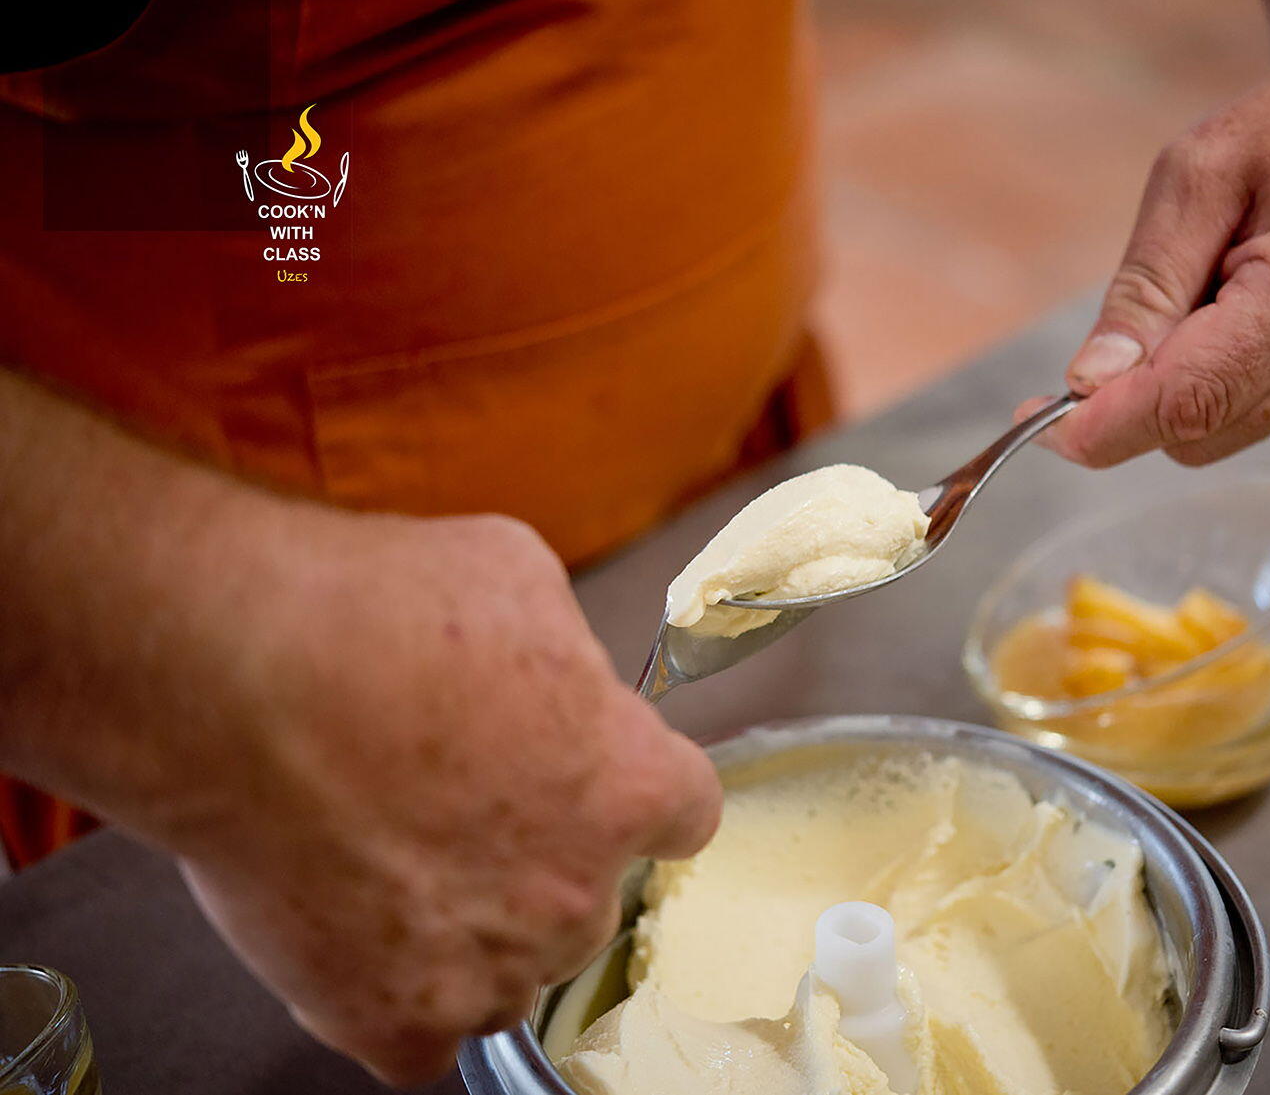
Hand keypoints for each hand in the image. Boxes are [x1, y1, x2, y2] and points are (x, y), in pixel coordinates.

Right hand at [169, 511, 720, 1084]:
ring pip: (512, 972)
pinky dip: (399, 1003)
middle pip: (586, 894)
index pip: (681, 812)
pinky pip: (427, 1043)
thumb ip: (563, 653)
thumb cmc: (371, 614)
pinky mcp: (395, 1020)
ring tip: (392, 860)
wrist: (236, 677)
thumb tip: (554, 671)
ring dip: (474, 931)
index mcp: (627, 785)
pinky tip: (364, 942)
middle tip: (453, 799)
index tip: (592, 778)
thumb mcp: (517, 579)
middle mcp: (576, 892)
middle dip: (537, 853)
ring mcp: (489, 967)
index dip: (632, 789)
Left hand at [1020, 25, 1269, 465]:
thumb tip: (1089, 383)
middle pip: (1197, 432)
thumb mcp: (1195, 176)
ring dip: (1183, 379)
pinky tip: (1247, 304)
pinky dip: (1221, 374)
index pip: (1190, 401)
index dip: (1106, 426)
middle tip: (1127, 319)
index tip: (1038, 427)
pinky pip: (1250, 411)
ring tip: (1216, 284)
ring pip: (1218, 431)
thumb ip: (1144, 287)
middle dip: (1138, 395)